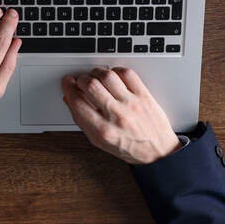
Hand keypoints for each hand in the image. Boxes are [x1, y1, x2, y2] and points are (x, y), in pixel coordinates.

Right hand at [62, 67, 181, 164]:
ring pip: (108, 76)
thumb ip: (82, 121)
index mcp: (103, 130)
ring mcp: (131, 104)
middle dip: (80, 79)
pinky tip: (113, 76)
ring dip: (97, 72)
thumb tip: (69, 100)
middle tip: (81, 81)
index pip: (77, 102)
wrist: (157, 152)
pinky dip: (116, 70)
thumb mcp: (99, 141)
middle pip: (91, 86)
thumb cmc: (128, 148)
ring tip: (95, 76)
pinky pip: (127, 74)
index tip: (67, 83)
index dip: (68, 88)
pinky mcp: (144, 96)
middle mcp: (117, 116)